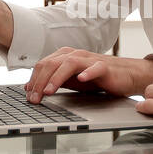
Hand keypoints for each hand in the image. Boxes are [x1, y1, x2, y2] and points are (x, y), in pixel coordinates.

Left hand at [24, 48, 152, 103]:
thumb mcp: (71, 80)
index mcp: (65, 56)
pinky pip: (95, 68)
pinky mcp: (105, 67)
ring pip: (69, 63)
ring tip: (49, 91)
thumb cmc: (97, 78)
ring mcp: (90, 60)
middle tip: (34, 98)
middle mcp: (75, 55)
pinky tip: (81, 80)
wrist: (125, 75)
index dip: (33, 80)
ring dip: (56, 77)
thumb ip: (53, 81)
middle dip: (40, 81)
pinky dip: (87, 73)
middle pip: (52, 63)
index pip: (44, 65)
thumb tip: (31, 88)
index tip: (28, 95)